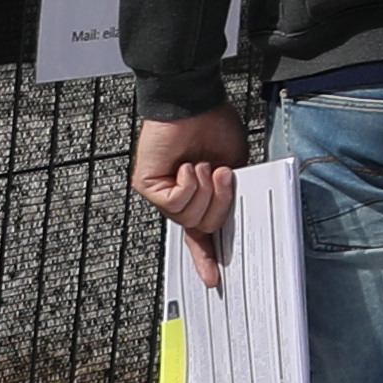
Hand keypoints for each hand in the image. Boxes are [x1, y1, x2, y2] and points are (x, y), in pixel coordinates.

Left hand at [135, 112, 242, 279]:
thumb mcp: (234, 166)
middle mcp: (178, 199)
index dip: (207, 257)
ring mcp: (162, 194)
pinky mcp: (148, 186)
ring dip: (203, 189)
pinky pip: (175, 202)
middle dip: (218, 204)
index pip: (202, 234)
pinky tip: (186, 165)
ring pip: (188, 217)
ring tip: (201, 164)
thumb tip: (230, 215)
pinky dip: (187, 183)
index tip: (214, 278)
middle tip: (222, 176)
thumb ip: (231, 192)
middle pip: (202, 227)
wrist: (193, 105)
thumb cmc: (213, 128)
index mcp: (200, 197)